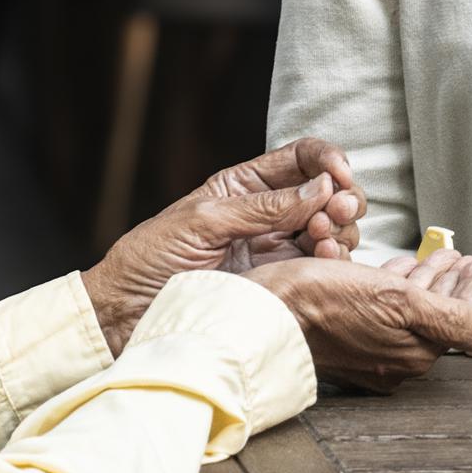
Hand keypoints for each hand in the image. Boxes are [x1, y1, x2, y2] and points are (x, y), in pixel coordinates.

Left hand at [83, 140, 368, 354]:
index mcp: (245, 186)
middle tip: (337, 213)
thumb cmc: (150, 259)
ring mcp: (278, 251)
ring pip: (333, 230)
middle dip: (343, 197)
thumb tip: (321, 188)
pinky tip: (326, 259)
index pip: (301, 158)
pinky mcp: (283, 285)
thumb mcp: (203, 222)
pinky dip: (335, 260)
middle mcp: (268, 215)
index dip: (328, 160)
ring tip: (325, 240)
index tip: (341, 176)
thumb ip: (263, 207)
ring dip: (341, 230)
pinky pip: (323, 267)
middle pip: (327, 193)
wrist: (128, 314)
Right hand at [244, 250, 471, 394]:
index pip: (460, 316)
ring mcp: (367, 349)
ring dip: (426, 282)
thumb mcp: (396, 300)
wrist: (261, 314)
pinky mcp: (343, 338)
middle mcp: (393, 357)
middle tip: (468, 261)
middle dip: (454, 283)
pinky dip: (393, 288)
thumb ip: (451, 317)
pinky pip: (379, 311)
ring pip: (408, 311)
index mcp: (413, 351)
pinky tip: (391, 272)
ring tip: (437, 261)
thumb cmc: (318, 303)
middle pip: (436, 314)